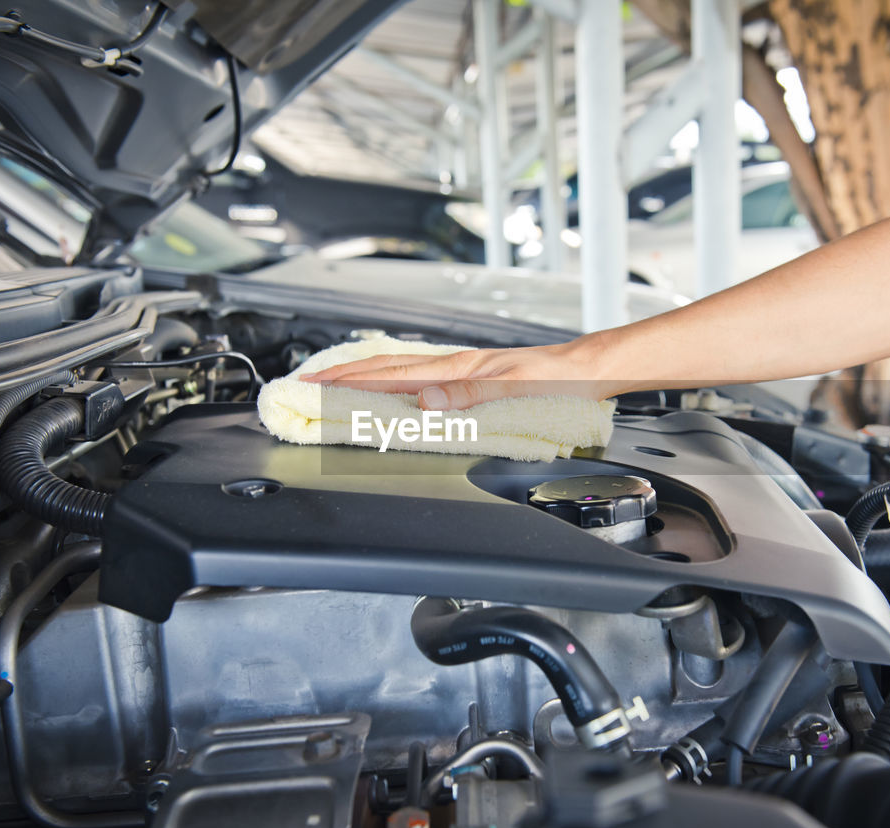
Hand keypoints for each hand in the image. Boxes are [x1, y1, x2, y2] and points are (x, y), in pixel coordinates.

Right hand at [299, 338, 622, 409]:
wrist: (584, 369)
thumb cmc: (555, 380)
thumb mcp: (513, 390)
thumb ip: (467, 395)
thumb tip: (424, 399)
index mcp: (456, 368)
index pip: (389, 377)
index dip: (348, 383)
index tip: (313, 387)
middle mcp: (452, 366)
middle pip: (384, 369)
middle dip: (342, 375)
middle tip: (305, 382)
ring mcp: (459, 369)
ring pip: (397, 371)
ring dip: (361, 375)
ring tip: (332, 379)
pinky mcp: (470, 376)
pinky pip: (416, 376)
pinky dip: (390, 379)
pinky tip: (386, 382)